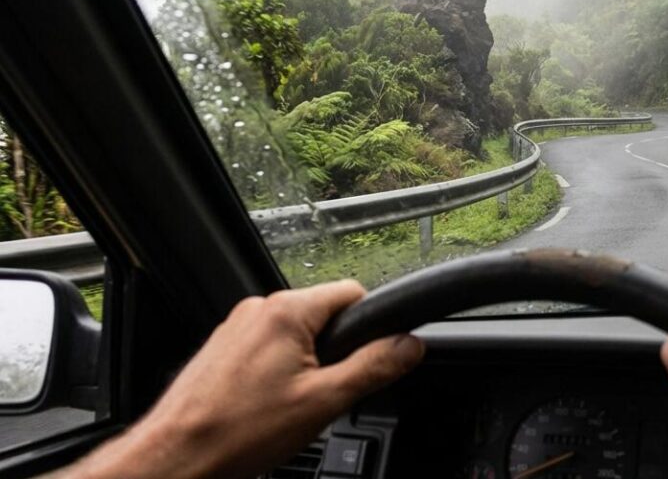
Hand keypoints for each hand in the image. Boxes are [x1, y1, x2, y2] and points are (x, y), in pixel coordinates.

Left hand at [66, 280, 423, 478]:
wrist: (176, 457)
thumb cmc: (238, 431)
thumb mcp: (324, 402)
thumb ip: (374, 367)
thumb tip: (409, 345)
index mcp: (287, 311)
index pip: (353, 293)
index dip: (371, 326)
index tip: (371, 358)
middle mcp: (258, 309)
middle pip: (324, 316)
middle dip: (334, 353)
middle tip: (323, 395)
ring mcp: (235, 327)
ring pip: (295, 335)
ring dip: (304, 365)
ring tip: (288, 407)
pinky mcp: (221, 348)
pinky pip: (267, 349)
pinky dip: (276, 373)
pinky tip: (265, 408)